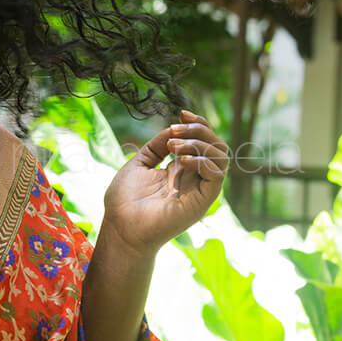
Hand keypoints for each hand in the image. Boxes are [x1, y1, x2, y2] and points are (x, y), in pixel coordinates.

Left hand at [103, 110, 228, 254]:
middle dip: (199, 129)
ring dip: (200, 143)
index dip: (198, 123)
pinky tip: (182, 160)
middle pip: (216, 145)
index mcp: (181, 169)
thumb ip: (156, 146)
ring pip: (221, 157)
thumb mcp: (139, 164)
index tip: (181, 113)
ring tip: (173, 147)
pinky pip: (216, 176)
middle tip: (175, 130)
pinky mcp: (202, 202)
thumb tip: (173, 129)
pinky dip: (203, 161)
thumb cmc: (125, 201)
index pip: (204, 141)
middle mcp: (194, 178)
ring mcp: (199, 190)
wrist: (120, 227)